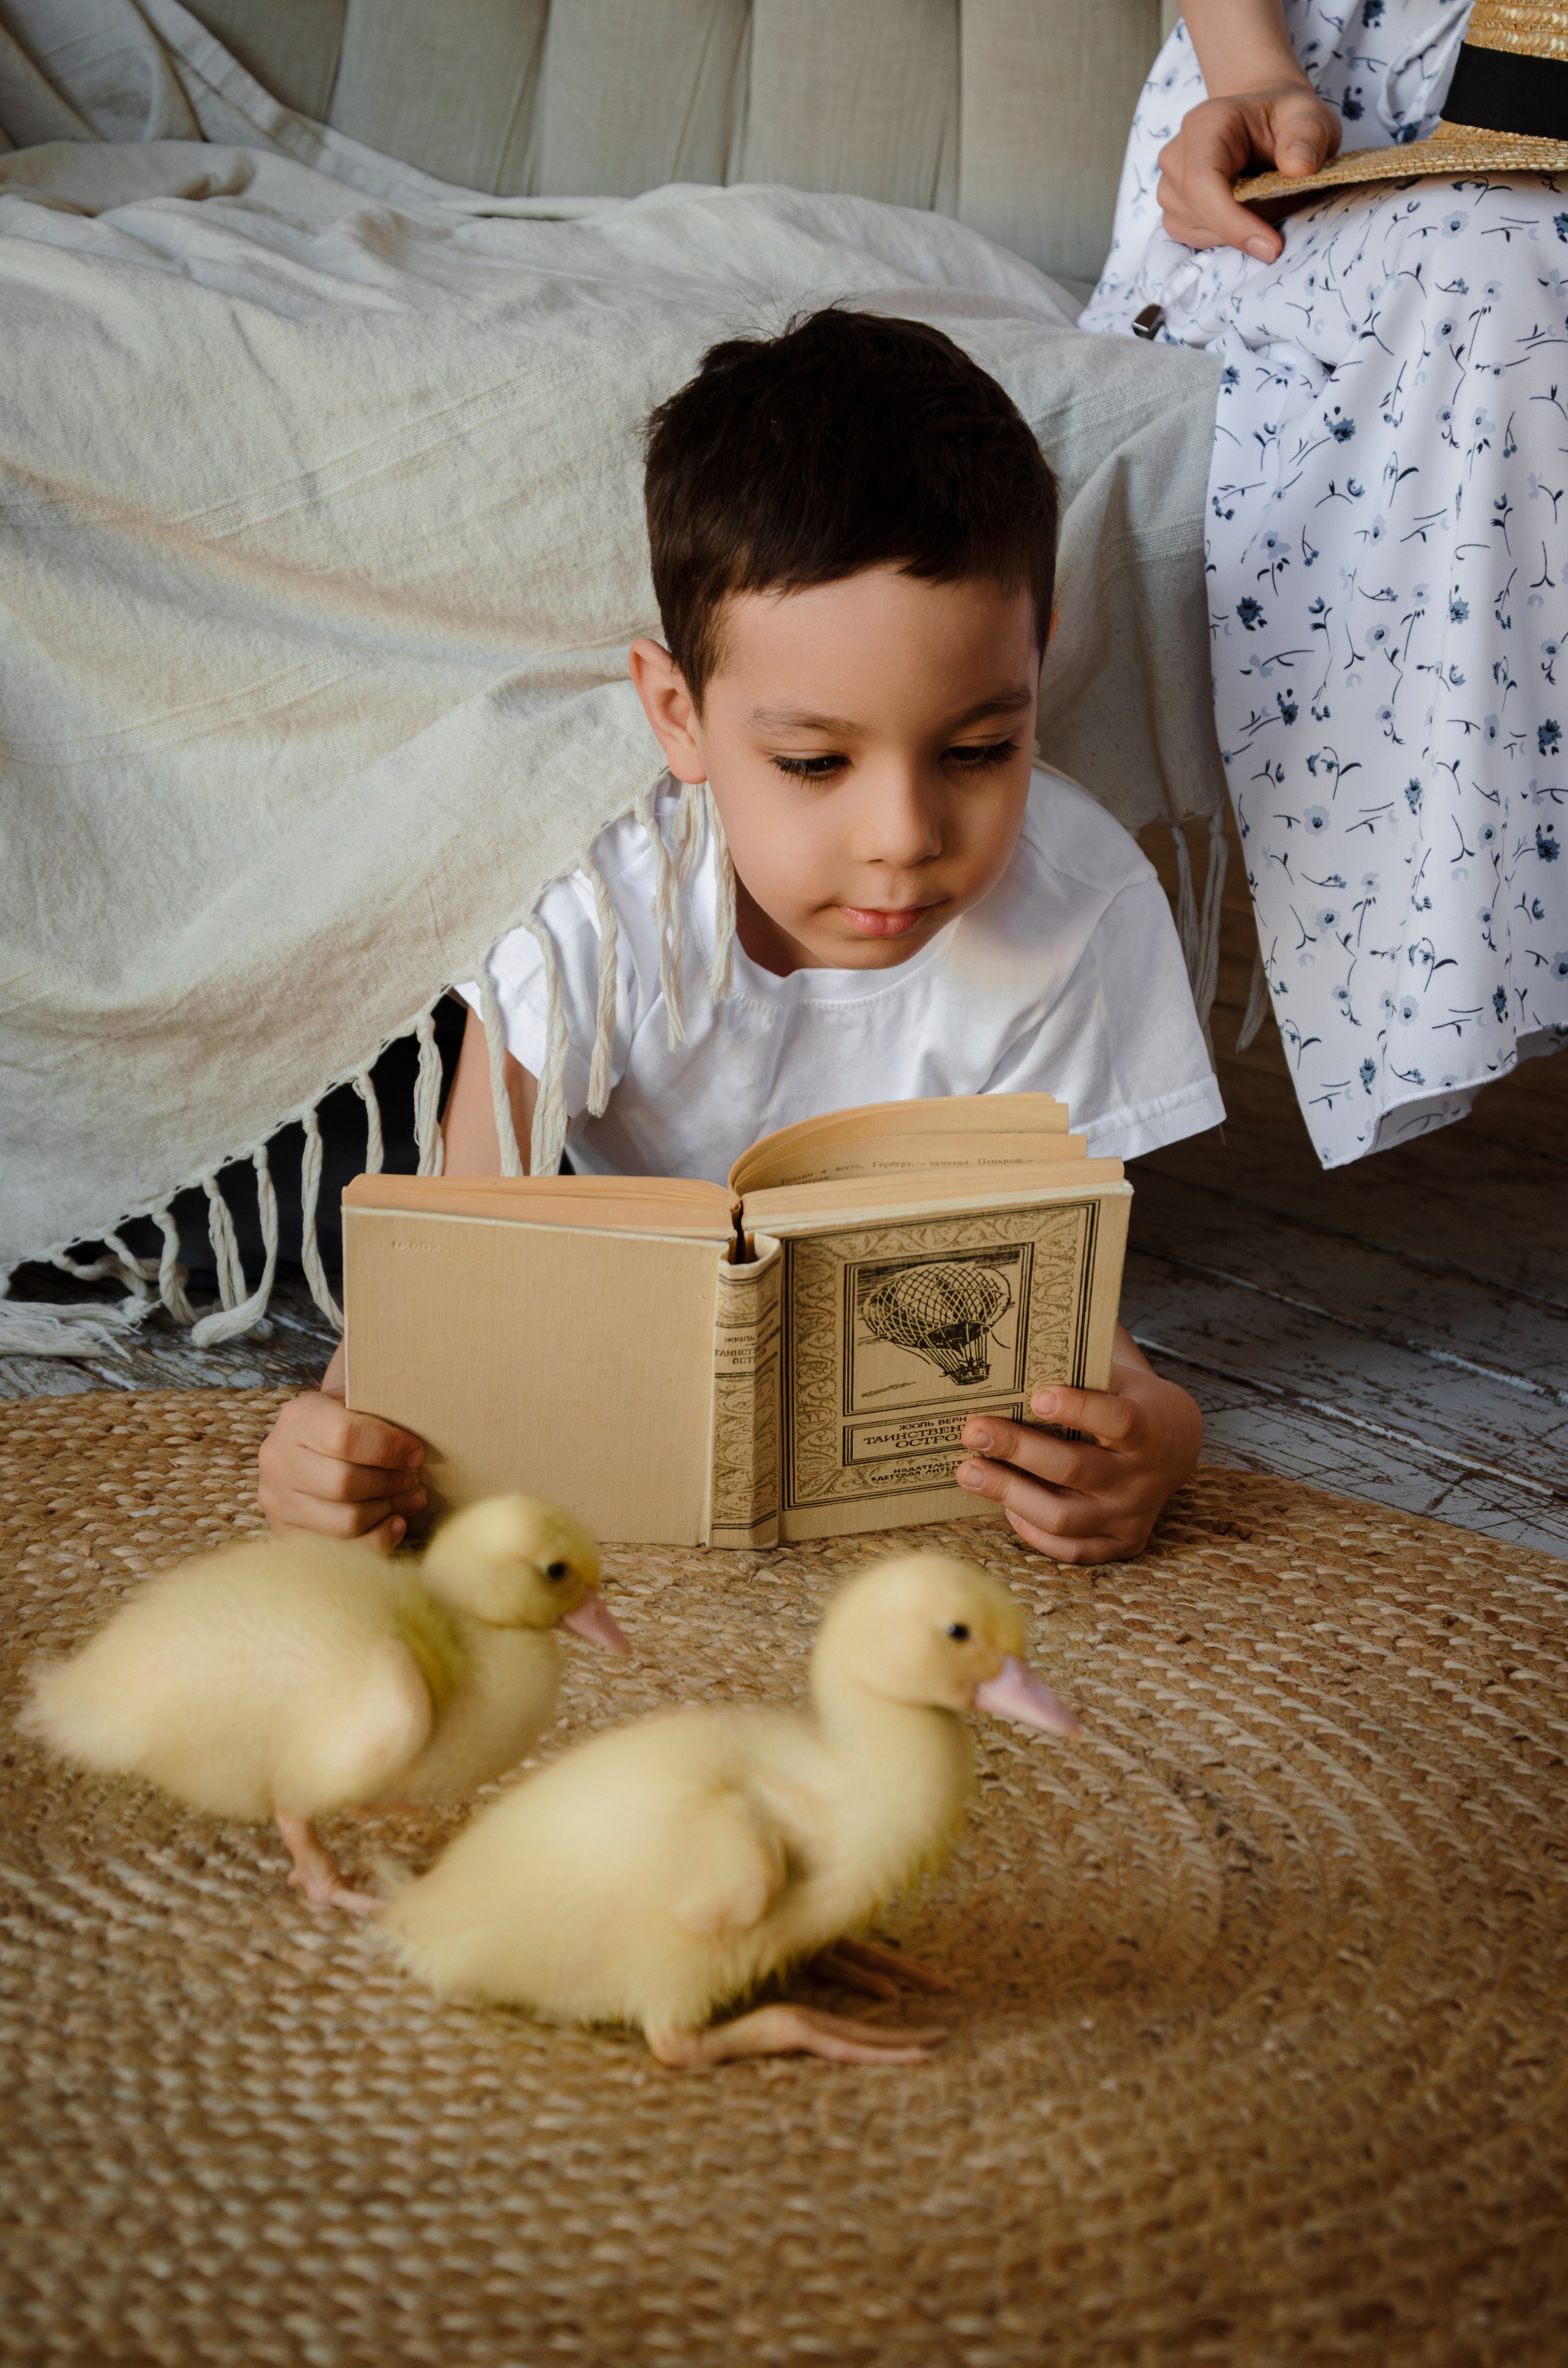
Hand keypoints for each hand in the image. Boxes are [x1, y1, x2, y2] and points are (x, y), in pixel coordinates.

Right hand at [257, 1345, 426, 1548]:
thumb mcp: (359, 1403)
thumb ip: (384, 1412)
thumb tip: (422, 1435)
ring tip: (409, 1497)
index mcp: (299, 1417)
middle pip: (345, 1484)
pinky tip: (396, 1522)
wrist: (309, 1443)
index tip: (416, 1454)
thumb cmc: (348, 1421)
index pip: (346, 1437)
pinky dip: (377, 1539)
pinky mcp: (286, 1533)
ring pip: (345, 1521)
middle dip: (391, 1483)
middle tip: (414, 1478)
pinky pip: (340, 1550)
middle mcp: (278, 1458)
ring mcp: (278, 1499)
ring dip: (387, 1510)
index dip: (390, 1449)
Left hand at [953, 1329, 1201, 1563]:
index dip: (1079, 1410)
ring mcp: (1131, 1516)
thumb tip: (1010, 1373)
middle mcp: (1142, 1479)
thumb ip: (1078, 1377)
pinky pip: (1071, 1549)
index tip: (1036, 1397)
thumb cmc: (1130, 1402)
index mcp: (1149, 1430)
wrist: (1175, 1446)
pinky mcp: (1120, 1544)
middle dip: (1019, 1449)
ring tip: (968, 1472)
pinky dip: (1033, 1530)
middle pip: (1076, 1470)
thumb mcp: (1118, 1382)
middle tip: (973, 1431)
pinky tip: (1007, 1506)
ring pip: (1064, 1517)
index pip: (1118, 1421)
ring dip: (1010, 1494)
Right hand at [1157, 82, 1339, 259]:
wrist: (1264, 120)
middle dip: (1242, 228)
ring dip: (1235, 233)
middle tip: (1284, 215)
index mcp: (1206, 124)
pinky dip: (1224, 237)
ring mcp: (1170, 183)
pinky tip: (1246, 216)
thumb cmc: (1284, 118)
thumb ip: (1308, 136)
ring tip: (1266, 205)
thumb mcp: (1308, 115)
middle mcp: (1177, 154)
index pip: (1202, 181)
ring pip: (1195, 229)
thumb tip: (1299, 167)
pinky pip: (1194, 237)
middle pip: (1198, 211)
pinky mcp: (1175, 208)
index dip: (1232, 221)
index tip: (1271, 246)